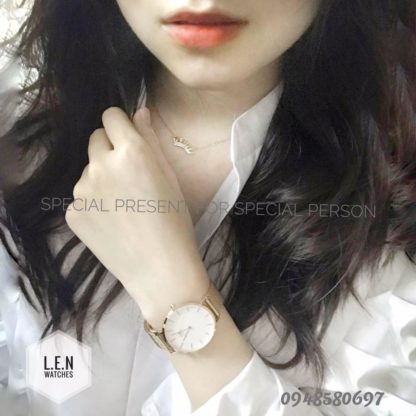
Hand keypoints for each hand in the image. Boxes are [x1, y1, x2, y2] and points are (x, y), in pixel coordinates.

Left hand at [65, 107, 208, 316]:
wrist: (160, 267)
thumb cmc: (175, 220)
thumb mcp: (170, 176)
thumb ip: (151, 139)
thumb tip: (138, 111)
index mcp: (131, 151)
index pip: (111, 116)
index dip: (122, 126)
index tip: (129, 141)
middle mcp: (101, 164)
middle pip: (96, 139)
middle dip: (110, 150)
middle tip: (129, 177)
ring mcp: (82, 190)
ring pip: (88, 170)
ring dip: (101, 178)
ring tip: (122, 205)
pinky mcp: (73, 212)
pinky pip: (81, 197)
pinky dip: (93, 203)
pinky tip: (111, 222)